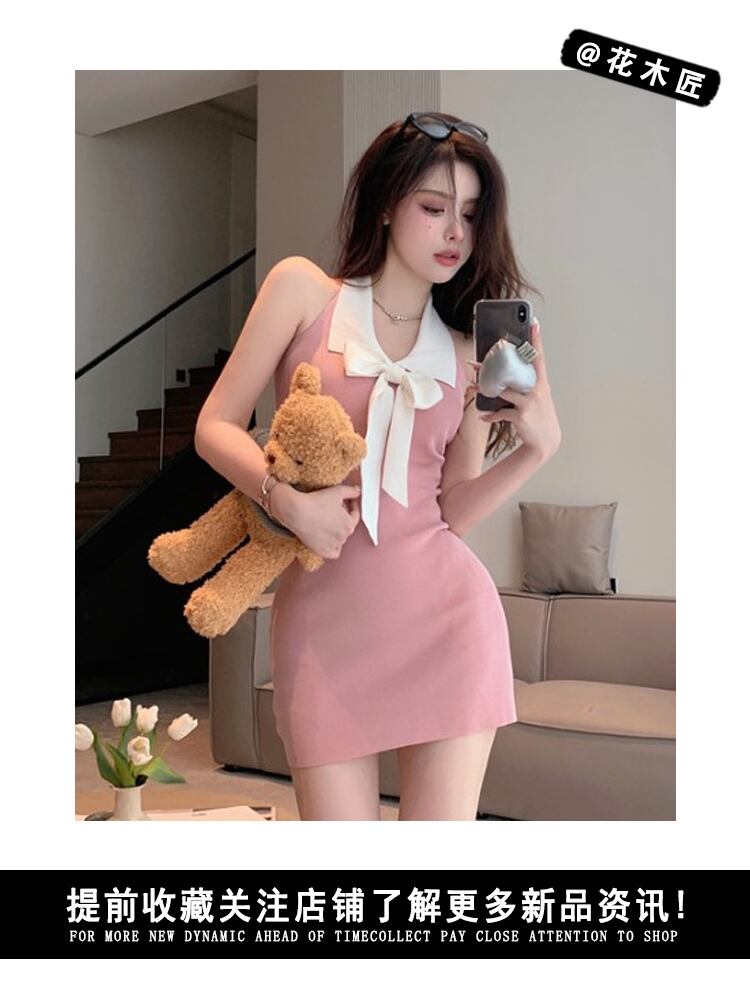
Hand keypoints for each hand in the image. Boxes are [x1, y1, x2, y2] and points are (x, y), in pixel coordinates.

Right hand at [271, 482, 361, 559]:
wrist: (295, 511)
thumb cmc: (315, 502)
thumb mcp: (337, 491)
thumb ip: (351, 491)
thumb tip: (358, 491)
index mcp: (349, 524)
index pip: (355, 515)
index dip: (352, 506)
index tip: (348, 502)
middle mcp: (343, 537)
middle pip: (347, 526)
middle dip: (343, 517)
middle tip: (334, 509)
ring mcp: (332, 545)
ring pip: (340, 539)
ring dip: (337, 531)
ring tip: (327, 521)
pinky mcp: (321, 551)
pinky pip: (333, 552)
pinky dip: (333, 547)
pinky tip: (328, 539)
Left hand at [467, 319, 561, 460]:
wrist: (546, 442)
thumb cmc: (538, 417)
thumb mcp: (537, 398)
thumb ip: (523, 386)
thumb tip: (501, 377)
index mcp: (541, 383)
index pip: (538, 357)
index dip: (536, 340)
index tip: (534, 322)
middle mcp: (536, 390)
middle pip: (511, 372)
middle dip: (492, 366)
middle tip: (475, 362)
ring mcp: (529, 402)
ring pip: (502, 391)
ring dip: (483, 389)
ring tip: (472, 386)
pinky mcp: (520, 416)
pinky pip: (500, 413)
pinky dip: (490, 415)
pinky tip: (483, 416)